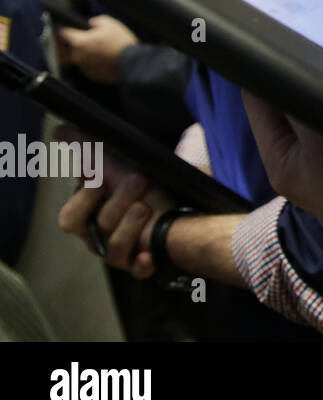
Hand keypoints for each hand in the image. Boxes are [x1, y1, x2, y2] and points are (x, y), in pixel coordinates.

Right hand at [56, 136, 173, 278]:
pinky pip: (135, 270)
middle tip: (137, 179)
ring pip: (112, 247)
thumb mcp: (121, 158)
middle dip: (112, 203)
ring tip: (147, 205)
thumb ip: (88, 144)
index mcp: (90, 214)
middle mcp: (100, 236)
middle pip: (91, 231)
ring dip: (130, 224)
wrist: (186, 200)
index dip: (84, 196)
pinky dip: (141, 262)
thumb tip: (59, 129)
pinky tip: (148, 254)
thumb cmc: (148, 180)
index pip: (71, 217)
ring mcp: (120, 251)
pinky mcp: (140, 263)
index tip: (99, 175)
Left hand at [57, 15, 138, 83]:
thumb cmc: (121, 43)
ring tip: (98, 49)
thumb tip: (91, 23)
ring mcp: (83, 67)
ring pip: (78, 57)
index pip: (63, 33)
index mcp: (79, 41)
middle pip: (67, 47)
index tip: (68, 27)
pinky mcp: (91, 75)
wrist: (133, 63)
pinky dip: (92, 62)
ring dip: (84, 53)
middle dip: (73, 43)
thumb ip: (96, 21)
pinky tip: (103, 58)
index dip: (65, 28)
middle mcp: (77, 56)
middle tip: (83, 39)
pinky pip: (87, 66)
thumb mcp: (110, 23)